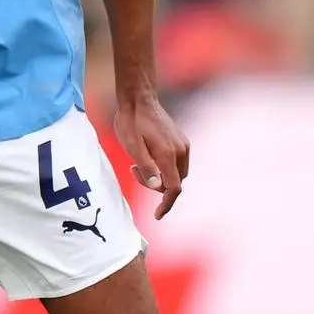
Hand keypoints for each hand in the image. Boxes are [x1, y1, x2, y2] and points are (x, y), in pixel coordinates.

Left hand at [114, 94, 188, 219]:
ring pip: (176, 174)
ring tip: (137, 164)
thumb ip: (145, 166)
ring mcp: (183, 145)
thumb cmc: (131, 121)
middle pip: (174, 182)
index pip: (173, 188)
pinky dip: (164, 167)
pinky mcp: (181, 141)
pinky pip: (176, 164)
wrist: (139, 98)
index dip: (166, 204)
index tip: (157, 215)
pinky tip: (147, 157)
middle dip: (155, 185)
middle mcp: (181, 150)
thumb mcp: (131, 145)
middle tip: (133, 170)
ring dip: (159, 176)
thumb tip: (156, 187)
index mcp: (168, 154)